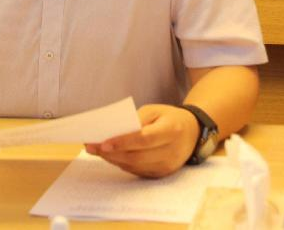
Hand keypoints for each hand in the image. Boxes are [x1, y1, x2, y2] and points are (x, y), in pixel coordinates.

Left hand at [84, 104, 198, 177]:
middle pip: (137, 156)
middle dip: (111, 153)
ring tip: (95, 150)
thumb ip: (136, 120)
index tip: (103, 143)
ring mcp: (167, 166)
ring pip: (135, 166)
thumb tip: (114, 132)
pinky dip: (121, 163)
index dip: (123, 142)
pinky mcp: (162, 174)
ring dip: (113, 159)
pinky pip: (137, 170)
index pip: (144, 139)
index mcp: (171, 130)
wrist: (192, 133)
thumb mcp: (154, 110)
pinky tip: (109, 156)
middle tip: (90, 146)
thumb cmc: (169, 118)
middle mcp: (171, 151)